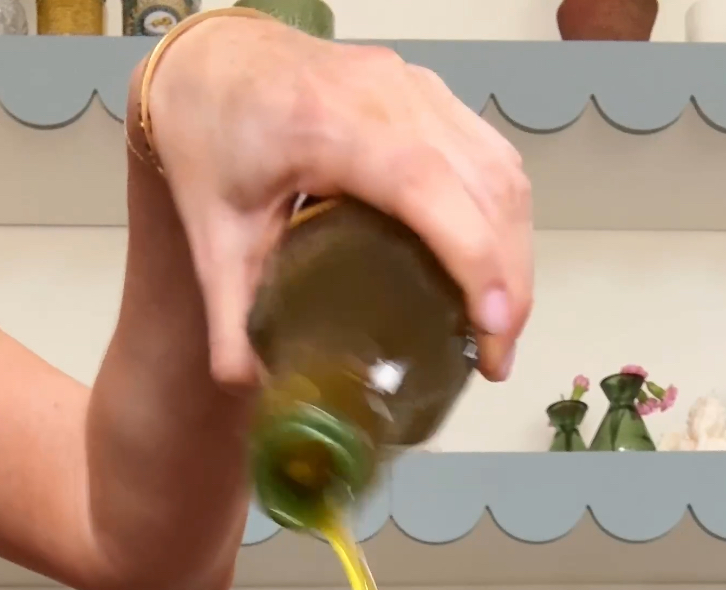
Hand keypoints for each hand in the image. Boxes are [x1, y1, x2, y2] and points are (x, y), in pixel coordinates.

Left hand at [133, 17, 531, 388]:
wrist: (211, 62)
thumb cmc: (211, 139)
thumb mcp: (213, 239)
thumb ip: (232, 323)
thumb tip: (261, 391)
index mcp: (327, 126)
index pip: (425, 185)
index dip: (472, 256)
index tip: (490, 326)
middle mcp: (386, 96)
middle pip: (483, 183)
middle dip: (507, 279)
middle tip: (495, 356)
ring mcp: (416, 89)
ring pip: (500, 169)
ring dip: (514, 252)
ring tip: (498, 325)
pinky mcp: (430, 94)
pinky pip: (490, 154)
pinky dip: (504, 218)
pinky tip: (491, 271)